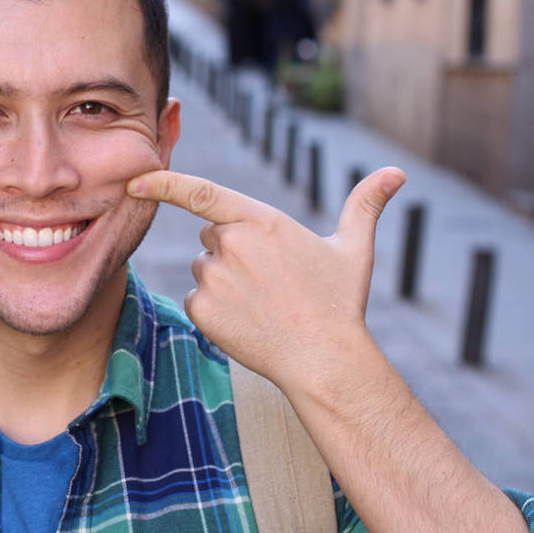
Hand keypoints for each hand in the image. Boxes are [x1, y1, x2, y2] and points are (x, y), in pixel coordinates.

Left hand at [126, 168, 404, 390]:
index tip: (135, 177)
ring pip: (205, 268)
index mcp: (261, 220)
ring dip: (224, 280)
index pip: (199, 191)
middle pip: (212, 234)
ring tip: (263, 303)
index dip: (163, 181)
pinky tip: (247, 321)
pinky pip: (197, 299)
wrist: (324, 360)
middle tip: (269, 278)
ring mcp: (213, 278)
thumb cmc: (340, 303)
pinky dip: (215, 309)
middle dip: (232, 248)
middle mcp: (231, 244)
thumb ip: (365, 204)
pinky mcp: (201, 309)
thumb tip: (398, 172)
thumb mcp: (354, 249)